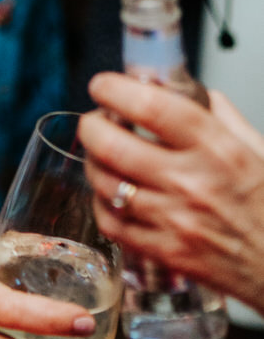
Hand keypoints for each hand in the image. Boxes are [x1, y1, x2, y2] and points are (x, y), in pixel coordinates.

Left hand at [80, 73, 263, 313]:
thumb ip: (220, 115)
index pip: (150, 107)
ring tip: (100, 155)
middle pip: (112, 145)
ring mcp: (176, 221)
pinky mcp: (166, 253)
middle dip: (92, 126)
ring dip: (93, 162)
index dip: (115, 89)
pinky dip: (102, 203)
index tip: (103, 85)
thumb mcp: (257, 149)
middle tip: (95, 121)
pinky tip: (112, 195)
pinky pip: (111, 223)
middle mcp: (192, 182)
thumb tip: (186, 87)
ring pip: (105, 182)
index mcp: (217, 149)